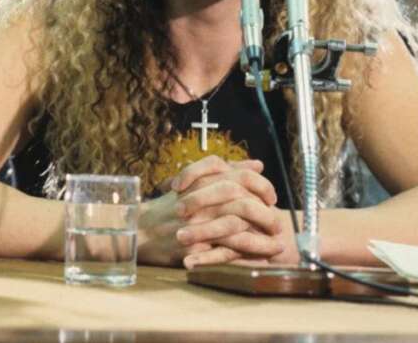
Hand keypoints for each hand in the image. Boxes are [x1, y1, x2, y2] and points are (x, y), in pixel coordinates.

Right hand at [138, 156, 286, 267]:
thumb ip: (227, 173)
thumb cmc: (169, 208)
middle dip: (264, 207)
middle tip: (276, 220)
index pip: (237, 175)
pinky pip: (224, 247)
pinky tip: (261, 253)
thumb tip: (258, 165)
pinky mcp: (192, 244)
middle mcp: (198, 197)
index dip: (260, 184)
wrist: (141, 230)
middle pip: (238, 193)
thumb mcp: (196, 184)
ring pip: (234, 220)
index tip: (271, 196)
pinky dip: (247, 250)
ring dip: (260, 230)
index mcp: (200, 181)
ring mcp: (194, 220)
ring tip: (276, 239)